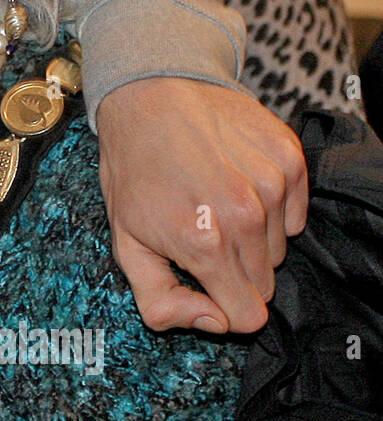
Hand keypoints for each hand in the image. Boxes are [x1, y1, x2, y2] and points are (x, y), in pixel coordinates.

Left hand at [95, 78, 308, 333]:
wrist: (150, 97)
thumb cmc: (134, 171)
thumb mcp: (125, 246)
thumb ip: (162, 302)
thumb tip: (215, 323)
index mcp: (204, 243)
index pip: (249, 317)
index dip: (224, 306)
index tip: (204, 282)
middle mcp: (246, 215)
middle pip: (265, 283)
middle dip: (234, 270)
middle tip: (200, 233)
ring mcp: (272, 183)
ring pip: (279, 247)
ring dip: (251, 236)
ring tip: (213, 202)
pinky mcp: (290, 159)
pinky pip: (294, 213)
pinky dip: (269, 207)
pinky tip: (234, 182)